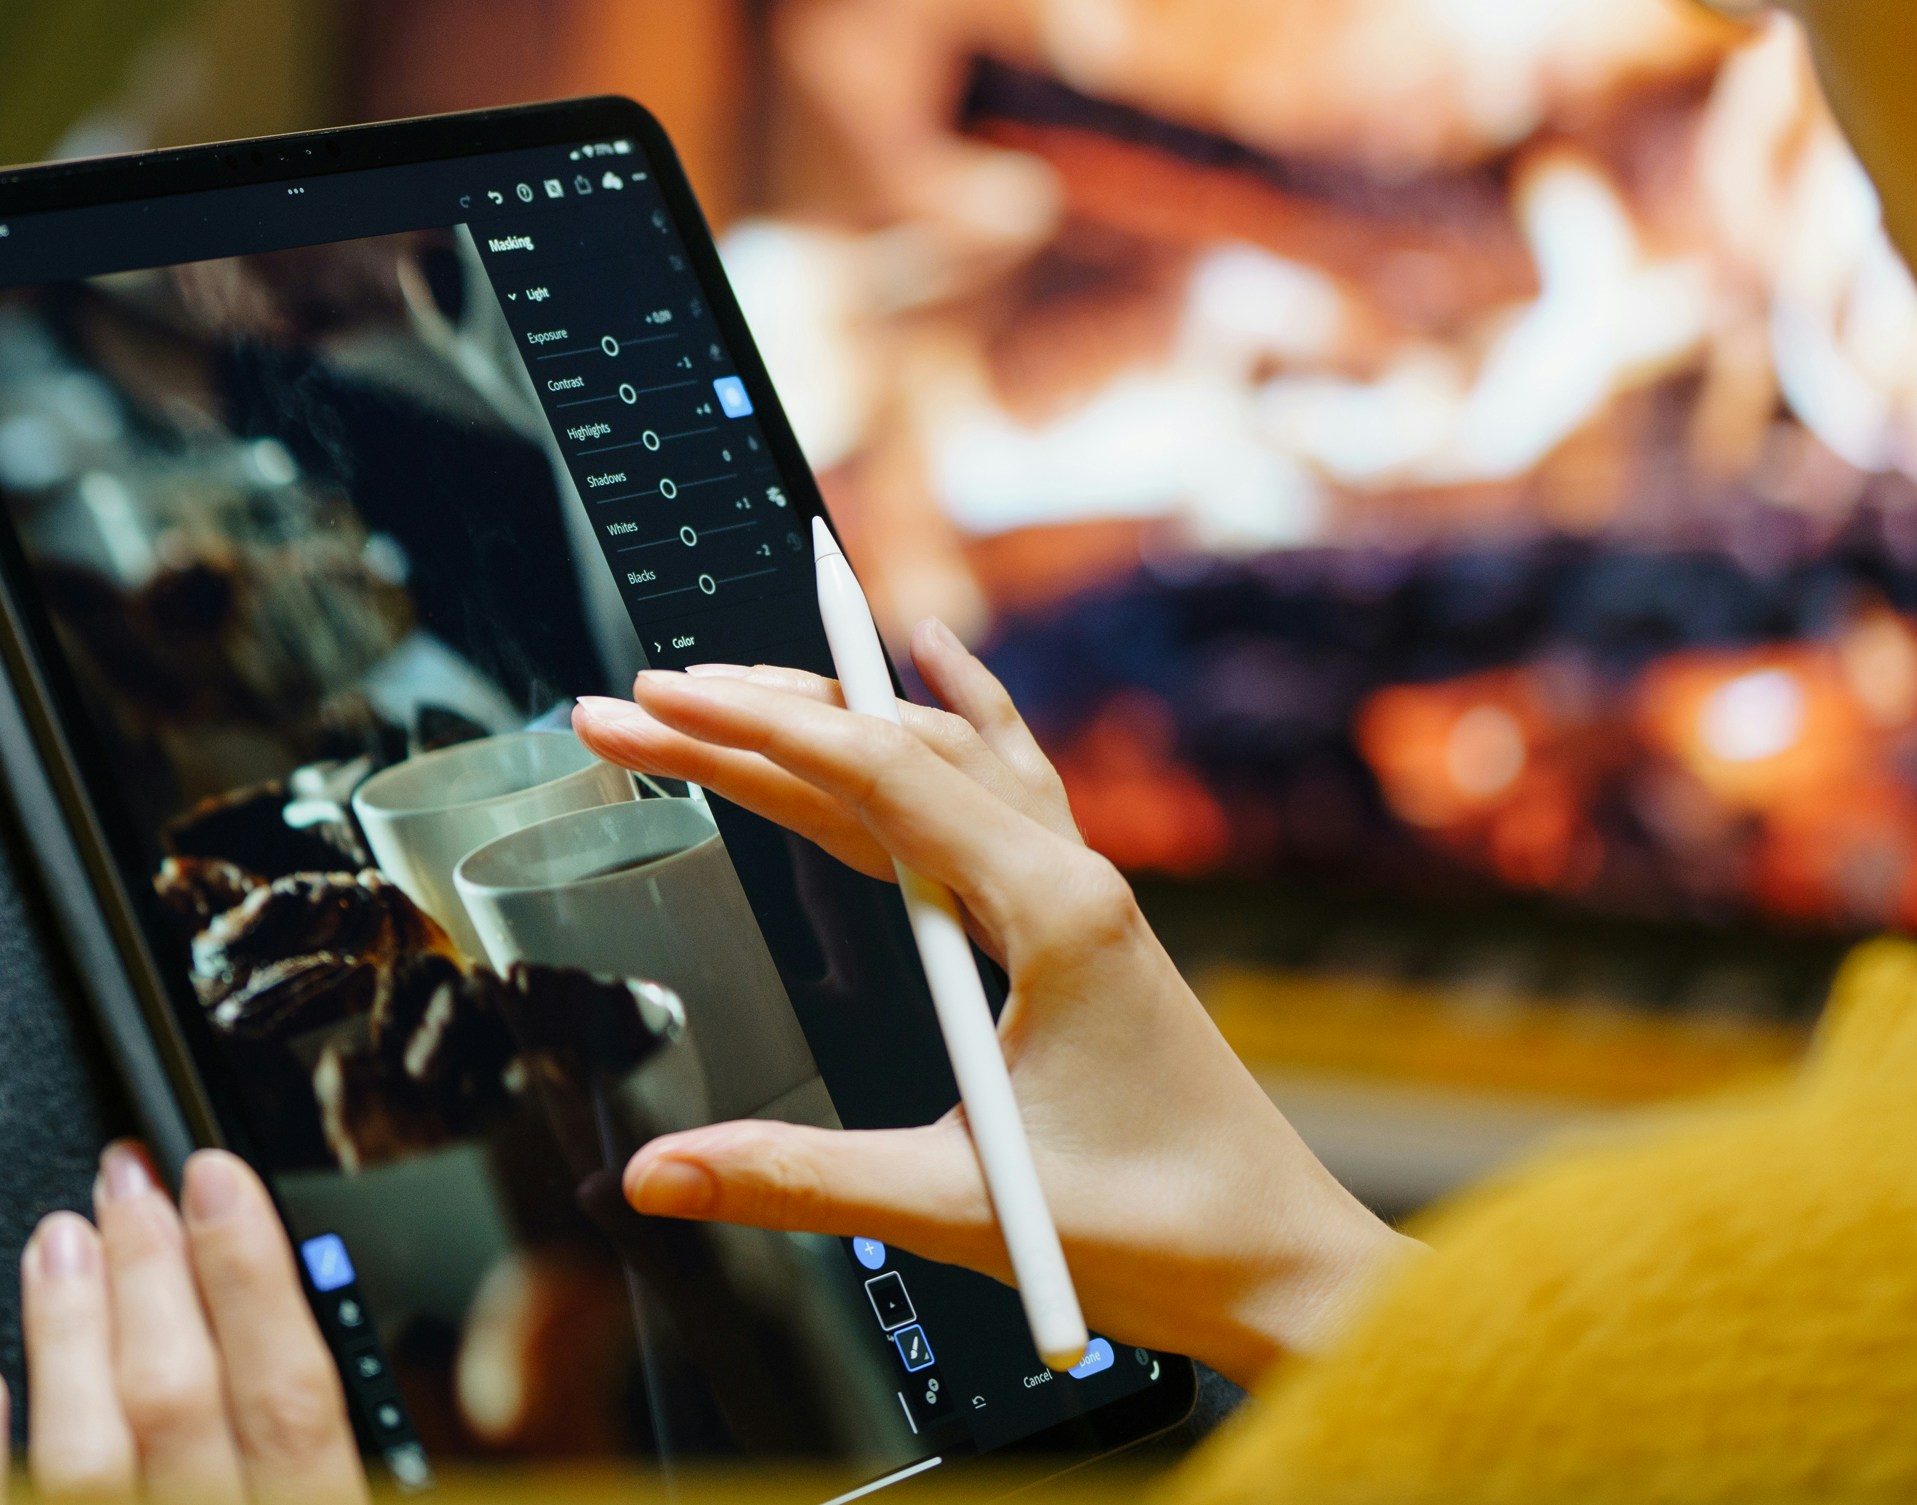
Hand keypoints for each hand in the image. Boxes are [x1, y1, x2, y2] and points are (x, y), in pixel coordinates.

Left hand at [0, 1143, 369, 1502]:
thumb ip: (326, 1449)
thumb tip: (336, 1321)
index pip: (291, 1402)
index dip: (254, 1279)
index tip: (220, 1182)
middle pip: (179, 1406)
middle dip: (151, 1271)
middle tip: (129, 1180)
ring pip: (87, 1455)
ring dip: (70, 1331)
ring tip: (59, 1238)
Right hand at [571, 623, 1416, 1387]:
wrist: (1279, 1263)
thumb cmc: (1157, 1231)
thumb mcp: (951, 1204)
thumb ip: (796, 1177)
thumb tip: (657, 1173)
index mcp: (1050, 910)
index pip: (871, 777)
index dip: (747, 732)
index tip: (653, 701)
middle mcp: (1070, 876)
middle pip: (892, 752)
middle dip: (755, 720)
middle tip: (638, 703)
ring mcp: (1081, 890)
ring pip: (940, 759)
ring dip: (830, 717)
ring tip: (725, 689)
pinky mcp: (1081, 920)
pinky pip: (1010, 780)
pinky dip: (963, 712)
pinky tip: (939, 654)